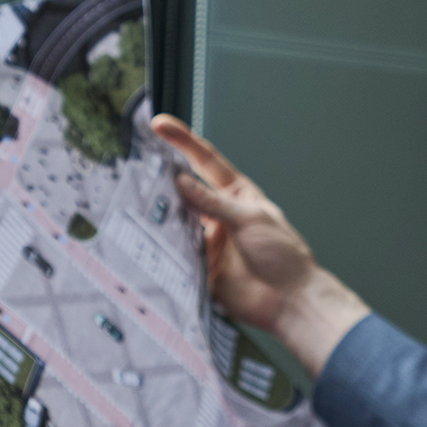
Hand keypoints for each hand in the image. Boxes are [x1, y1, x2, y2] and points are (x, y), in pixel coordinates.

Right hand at [151, 114, 369, 376]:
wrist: (289, 301)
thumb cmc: (283, 256)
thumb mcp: (250, 220)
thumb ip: (213, 203)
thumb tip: (182, 182)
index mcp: (236, 195)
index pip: (205, 161)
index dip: (183, 141)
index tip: (160, 125)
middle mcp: (218, 214)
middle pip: (184, 189)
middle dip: (161, 177)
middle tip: (136, 166)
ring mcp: (207, 240)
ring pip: (175, 220)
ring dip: (159, 212)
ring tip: (136, 200)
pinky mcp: (199, 266)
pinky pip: (175, 252)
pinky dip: (162, 245)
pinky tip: (148, 238)